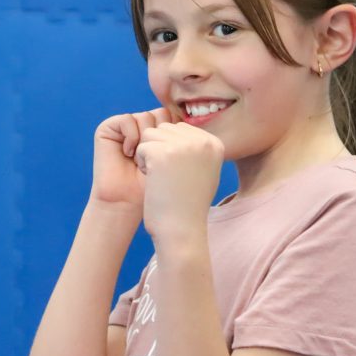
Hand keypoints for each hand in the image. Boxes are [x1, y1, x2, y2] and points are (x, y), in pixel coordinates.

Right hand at [90, 108, 173, 214]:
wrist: (128, 202)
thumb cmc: (154, 187)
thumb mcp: (175, 160)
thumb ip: (182, 139)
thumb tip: (190, 118)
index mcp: (161, 132)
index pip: (175, 118)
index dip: (175, 138)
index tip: (169, 159)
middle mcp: (143, 126)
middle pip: (162, 114)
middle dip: (161, 138)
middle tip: (155, 159)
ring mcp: (126, 126)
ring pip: (146, 116)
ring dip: (146, 140)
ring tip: (141, 159)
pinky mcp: (108, 128)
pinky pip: (127, 119)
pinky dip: (130, 137)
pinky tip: (128, 154)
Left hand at [135, 121, 223, 242]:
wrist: (182, 229)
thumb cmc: (188, 203)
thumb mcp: (203, 169)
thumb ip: (195, 147)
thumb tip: (177, 125)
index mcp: (214, 143)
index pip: (180, 129)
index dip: (172, 150)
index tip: (181, 174)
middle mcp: (202, 141)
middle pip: (165, 129)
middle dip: (160, 149)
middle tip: (169, 176)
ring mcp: (183, 145)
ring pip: (151, 135)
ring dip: (149, 155)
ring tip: (162, 177)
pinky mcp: (162, 153)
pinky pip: (141, 147)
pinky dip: (142, 164)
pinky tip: (154, 180)